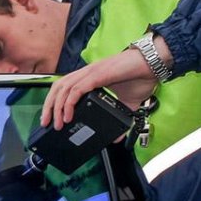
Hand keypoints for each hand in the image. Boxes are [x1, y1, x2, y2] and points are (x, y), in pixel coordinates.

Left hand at [40, 47, 159, 128]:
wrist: (154, 63)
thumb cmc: (142, 77)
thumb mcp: (128, 104)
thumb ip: (121, 118)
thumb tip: (116, 137)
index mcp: (90, 77)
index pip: (64, 87)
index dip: (54, 101)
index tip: (51, 118)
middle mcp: (87, 73)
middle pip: (57, 87)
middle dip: (48, 106)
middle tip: (46, 123)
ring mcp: (91, 73)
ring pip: (63, 88)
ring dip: (56, 107)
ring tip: (56, 124)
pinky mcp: (97, 75)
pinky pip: (76, 89)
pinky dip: (69, 103)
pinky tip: (68, 115)